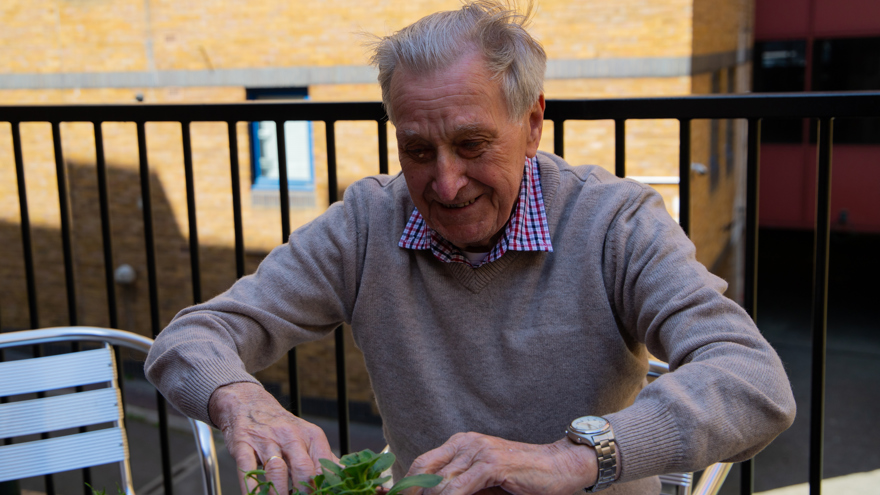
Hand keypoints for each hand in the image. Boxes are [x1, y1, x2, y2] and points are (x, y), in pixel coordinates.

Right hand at [209, 382, 337, 494]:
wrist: (250, 404)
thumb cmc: (284, 428)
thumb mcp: (308, 438)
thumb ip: (326, 459)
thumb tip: (346, 474)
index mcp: (312, 436)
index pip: (324, 465)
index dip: (323, 486)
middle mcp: (291, 436)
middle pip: (302, 469)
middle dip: (303, 491)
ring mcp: (266, 440)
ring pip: (276, 471)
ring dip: (279, 492)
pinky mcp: (244, 444)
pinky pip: (247, 468)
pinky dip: (251, 487)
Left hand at [405, 432, 597, 494]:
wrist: (559, 467)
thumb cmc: (523, 478)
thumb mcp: (484, 482)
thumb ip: (460, 487)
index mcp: (460, 444)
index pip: (422, 464)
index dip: (407, 486)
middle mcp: (465, 442)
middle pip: (422, 469)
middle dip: (411, 492)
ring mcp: (478, 451)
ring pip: (438, 481)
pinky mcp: (491, 464)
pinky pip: (458, 487)